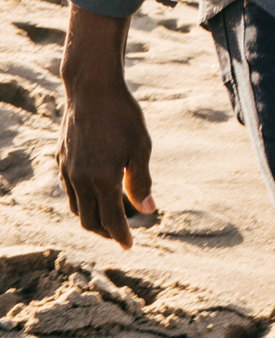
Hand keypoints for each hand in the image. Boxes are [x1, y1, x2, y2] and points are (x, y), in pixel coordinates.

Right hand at [58, 7, 154, 249]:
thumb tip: (149, 211)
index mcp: (101, 180)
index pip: (110, 220)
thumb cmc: (123, 116)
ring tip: (108, 218)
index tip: (130, 247)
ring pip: (76, 207)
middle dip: (105, 232)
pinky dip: (81, 200)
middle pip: (89, 220)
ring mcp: (68, 170)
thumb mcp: (141, 148)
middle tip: (120, 235)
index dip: (120, 236)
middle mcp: (80, 180)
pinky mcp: (62, 159)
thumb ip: (141, 182)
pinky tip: (93, 194)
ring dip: (91, 217)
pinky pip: (70, 190)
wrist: (92, 90)